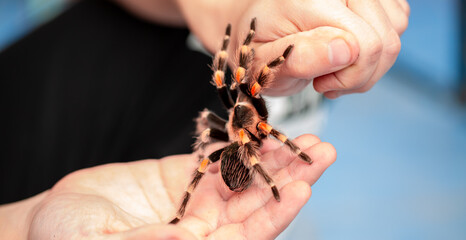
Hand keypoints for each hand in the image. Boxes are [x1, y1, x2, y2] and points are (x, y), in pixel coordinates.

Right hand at [1, 134, 334, 238]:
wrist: (59, 216)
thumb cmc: (68, 237)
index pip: (244, 237)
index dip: (273, 215)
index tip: (302, 189)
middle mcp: (204, 227)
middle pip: (257, 204)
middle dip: (291, 179)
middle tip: (323, 153)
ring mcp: (197, 197)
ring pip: (246, 178)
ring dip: (277, 159)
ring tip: (309, 139)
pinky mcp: (186, 173)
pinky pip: (220, 157)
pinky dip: (241, 144)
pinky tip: (262, 129)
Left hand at [176, 0, 408, 96]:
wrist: (256, 23)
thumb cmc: (257, 46)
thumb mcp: (264, 62)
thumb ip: (300, 57)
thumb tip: (346, 50)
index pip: (365, 44)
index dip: (349, 77)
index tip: (320, 85)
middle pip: (387, 40)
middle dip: (360, 74)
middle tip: (325, 81)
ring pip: (395, 33)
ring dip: (369, 62)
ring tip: (332, 66)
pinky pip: (397, 22)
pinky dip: (375, 47)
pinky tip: (346, 52)